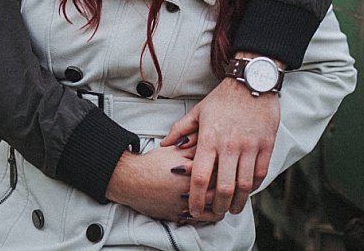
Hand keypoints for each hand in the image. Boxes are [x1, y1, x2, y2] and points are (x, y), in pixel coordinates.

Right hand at [105, 145, 221, 223]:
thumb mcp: (176, 149)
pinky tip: (211, 209)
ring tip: (225, 200)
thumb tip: (213, 143)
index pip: (219, 174)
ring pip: (212, 212)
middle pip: (218, 193)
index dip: (227, 170)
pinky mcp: (176, 217)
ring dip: (221, 206)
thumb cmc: (153, 163)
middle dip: (227, 189)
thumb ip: (197, 146)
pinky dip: (207, 216)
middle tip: (233, 184)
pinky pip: (197, 220)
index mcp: (192, 173)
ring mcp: (183, 207)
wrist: (131, 179)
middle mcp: (190, 192)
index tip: (231, 167)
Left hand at [161, 75, 279, 217]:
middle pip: (223, 187)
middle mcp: (230, 145)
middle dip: (217, 207)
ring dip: (237, 202)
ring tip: (232, 208)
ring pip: (244, 185)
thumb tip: (164, 144)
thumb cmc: (224, 97)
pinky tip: (248, 190)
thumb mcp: (199, 110)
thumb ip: (181, 129)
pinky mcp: (267, 144)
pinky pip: (260, 173)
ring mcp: (250, 146)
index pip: (199, 177)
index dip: (195, 199)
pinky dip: (254, 186)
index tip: (193, 210)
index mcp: (210, 139)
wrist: (253, 81)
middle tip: (215, 213)